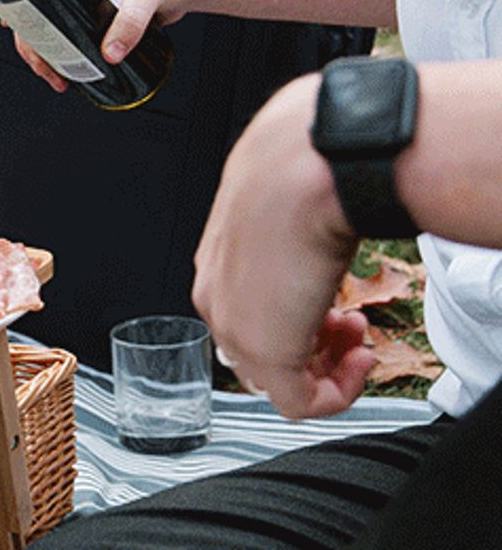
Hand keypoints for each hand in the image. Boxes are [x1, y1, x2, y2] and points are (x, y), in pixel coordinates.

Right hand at [13, 0, 194, 90]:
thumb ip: (131, 21)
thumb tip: (111, 53)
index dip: (21, 9)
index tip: (22, 37)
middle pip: (39, 6)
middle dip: (34, 41)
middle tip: (45, 68)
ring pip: (55, 19)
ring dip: (50, 48)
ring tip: (56, 75)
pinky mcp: (99, 4)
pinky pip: (75, 26)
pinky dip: (68, 47)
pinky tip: (69, 64)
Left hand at [193, 74, 369, 418]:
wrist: (299, 171)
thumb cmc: (295, 175)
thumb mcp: (280, 206)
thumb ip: (284, 230)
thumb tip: (311, 229)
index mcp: (216, 262)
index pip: (249, 316)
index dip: (298, 320)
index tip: (335, 308)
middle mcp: (215, 296)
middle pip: (261, 351)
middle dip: (315, 345)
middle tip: (351, 323)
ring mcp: (234, 326)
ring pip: (278, 379)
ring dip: (329, 366)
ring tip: (358, 332)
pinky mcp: (263, 351)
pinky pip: (298, 403)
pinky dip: (338, 391)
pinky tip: (359, 356)